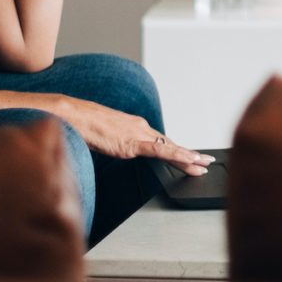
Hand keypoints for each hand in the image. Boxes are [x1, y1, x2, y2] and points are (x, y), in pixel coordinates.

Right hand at [54, 98, 210, 174]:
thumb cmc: (85, 125)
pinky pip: (160, 151)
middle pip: (170, 144)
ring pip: (170, 148)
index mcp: (135, 126)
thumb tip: (115, 149)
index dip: (176, 150)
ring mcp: (139, 134)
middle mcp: (141, 128)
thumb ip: (114, 143)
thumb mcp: (104, 136)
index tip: (188, 156)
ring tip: (203, 165)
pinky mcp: (134, 143)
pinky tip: (190, 160)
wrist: (75, 117)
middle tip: (205, 161)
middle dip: (189, 154)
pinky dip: (177, 155)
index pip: (160, 141)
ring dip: (189, 157)